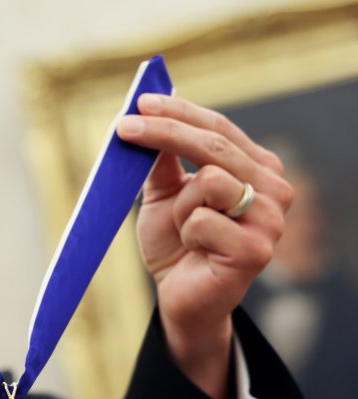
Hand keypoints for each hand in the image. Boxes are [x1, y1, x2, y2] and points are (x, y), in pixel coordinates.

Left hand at [117, 94, 293, 398]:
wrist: (179, 296)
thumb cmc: (176, 242)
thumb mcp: (163, 194)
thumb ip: (161, 160)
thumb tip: (149, 115)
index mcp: (256, 168)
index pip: (218, 128)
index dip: (179, 112)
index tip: (141, 102)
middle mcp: (273, 189)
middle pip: (213, 145)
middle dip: (164, 133)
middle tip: (124, 128)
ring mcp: (270, 220)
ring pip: (209, 181)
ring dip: (180, 205)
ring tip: (185, 228)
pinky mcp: (257, 251)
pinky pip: (202, 220)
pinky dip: (187, 233)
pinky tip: (197, 250)